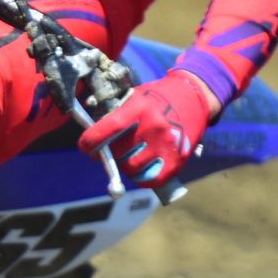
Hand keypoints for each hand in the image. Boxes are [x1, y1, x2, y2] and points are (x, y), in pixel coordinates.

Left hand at [78, 69, 217, 186]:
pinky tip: (140, 167)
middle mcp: (154, 126)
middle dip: (109, 154)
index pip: (110, 128)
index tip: (85, 146)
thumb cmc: (156, 99)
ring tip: (130, 153)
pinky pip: (149, 180)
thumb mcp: (135, 97)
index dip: (92, 140)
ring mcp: (167, 145)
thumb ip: (114, 116)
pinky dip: (140, 177)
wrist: (192, 98)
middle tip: (110, 150)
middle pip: (118, 153)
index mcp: (140, 107)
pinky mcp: (176, 160)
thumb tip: (92, 139)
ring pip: (131, 168)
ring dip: (125, 165)